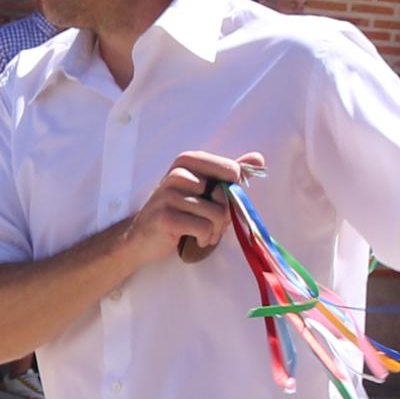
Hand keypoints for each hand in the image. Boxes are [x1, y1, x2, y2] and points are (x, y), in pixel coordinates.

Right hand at [139, 149, 256, 262]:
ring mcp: (169, 195)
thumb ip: (229, 173)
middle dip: (225, 215)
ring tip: (205, 233)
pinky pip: (204, 228)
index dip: (233, 191)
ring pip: (216, 214)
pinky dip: (205, 238)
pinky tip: (196, 239)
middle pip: (225, 194)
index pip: (231, 170)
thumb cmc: (178, 210)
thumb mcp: (203, 187)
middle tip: (213, 224)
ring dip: (216, 230)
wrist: (142, 236)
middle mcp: (177, 174)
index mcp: (188, 160)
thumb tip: (258, 159)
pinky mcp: (166, 217)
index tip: (219, 201)